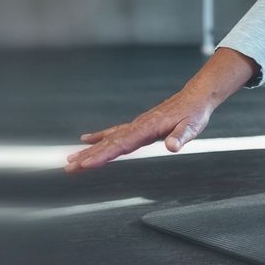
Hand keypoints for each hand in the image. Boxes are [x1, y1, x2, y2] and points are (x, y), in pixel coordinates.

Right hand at [65, 85, 216, 171]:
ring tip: (70, 160)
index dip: (102, 155)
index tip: (86, 164)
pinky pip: (114, 133)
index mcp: (147, 128)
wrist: (195, 97)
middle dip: (88, 156)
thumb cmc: (194, 113)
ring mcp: (136, 125)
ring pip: (108, 139)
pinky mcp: (138, 126)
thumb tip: (172, 146)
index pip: (121, 144)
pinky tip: (87, 140)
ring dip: (89, 150)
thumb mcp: (192, 127)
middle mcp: (137, 126)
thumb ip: (181, 136)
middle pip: (108, 143)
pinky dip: (100, 137)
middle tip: (68, 167)